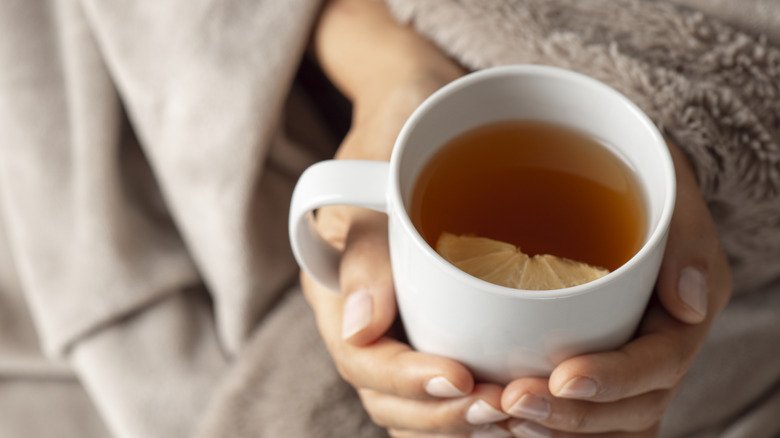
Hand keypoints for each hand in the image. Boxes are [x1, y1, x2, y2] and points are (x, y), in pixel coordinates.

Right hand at [302, 74, 520, 436]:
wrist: (423, 105)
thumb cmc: (397, 123)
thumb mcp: (375, 163)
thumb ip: (364, 242)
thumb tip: (361, 327)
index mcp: (337, 283)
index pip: (360, 357)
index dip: (407, 381)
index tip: (461, 378)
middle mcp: (365, 313)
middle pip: (388, 394)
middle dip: (441, 414)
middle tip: (501, 406)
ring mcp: (401, 319)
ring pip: (418, 399)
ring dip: (462, 418)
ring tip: (515, 410)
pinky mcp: (435, 317)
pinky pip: (449, 375)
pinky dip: (477, 398)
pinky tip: (518, 393)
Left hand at [500, 141, 732, 436]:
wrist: (607, 183)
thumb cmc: (641, 186)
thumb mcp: (670, 192)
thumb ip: (685, 239)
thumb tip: (690, 302)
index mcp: (680, 317)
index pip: (660, 364)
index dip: (615, 380)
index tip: (562, 378)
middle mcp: (654, 352)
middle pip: (630, 410)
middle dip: (572, 416)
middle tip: (511, 402)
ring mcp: (622, 368)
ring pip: (605, 426)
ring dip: (554, 430)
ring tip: (501, 416)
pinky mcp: (587, 368)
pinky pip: (579, 418)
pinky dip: (544, 427)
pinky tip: (500, 417)